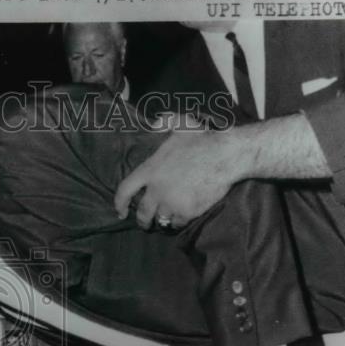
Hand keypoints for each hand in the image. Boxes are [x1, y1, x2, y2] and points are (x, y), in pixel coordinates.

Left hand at [114, 125, 245, 228]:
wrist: (226, 155)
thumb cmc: (204, 139)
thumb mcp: (181, 123)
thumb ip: (164, 122)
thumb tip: (153, 124)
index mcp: (150, 170)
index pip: (125, 190)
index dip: (119, 203)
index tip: (120, 212)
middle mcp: (157, 190)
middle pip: (142, 213)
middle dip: (142, 220)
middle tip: (145, 223)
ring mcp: (171, 202)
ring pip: (160, 220)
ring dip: (161, 221)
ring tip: (164, 220)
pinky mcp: (186, 212)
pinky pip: (177, 223)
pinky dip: (177, 223)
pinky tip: (180, 219)